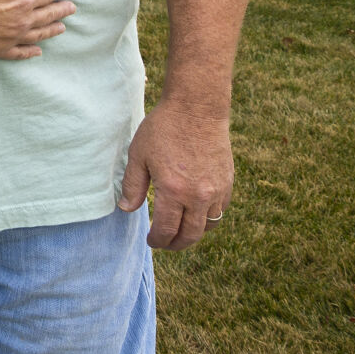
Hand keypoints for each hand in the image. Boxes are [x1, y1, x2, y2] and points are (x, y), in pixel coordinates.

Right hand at [0, 0, 74, 59]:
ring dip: (52, 30)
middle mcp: (22, 21)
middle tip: (71, 8)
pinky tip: (38, 51)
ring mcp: (12, 37)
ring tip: (61, 27)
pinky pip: (21, 52)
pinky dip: (31, 52)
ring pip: (39, 35)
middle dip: (61, 10)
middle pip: (48, 15)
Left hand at [117, 100, 231, 249]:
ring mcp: (216, 190)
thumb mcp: (139, 155)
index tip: (152, 240)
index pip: (167, 230)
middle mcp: (198, 196)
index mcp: (173, 190)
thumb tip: (126, 209)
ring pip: (208, 226)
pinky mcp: (228, 182)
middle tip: (165, 243)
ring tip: (180, 230)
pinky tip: (195, 212)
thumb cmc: (163, 129)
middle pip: (190, 235)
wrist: (196, 109)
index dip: (158, 240)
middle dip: (176, 244)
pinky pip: (220, 211)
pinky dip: (208, 217)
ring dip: (194, 233)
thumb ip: (132, 185)